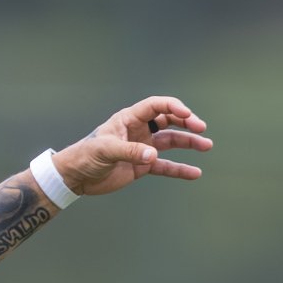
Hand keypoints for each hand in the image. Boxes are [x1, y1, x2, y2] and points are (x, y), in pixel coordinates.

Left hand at [52, 96, 212, 195]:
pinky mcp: (142, 165)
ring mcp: (142, 148)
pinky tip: (195, 172)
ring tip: (206, 145)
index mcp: (128, 119)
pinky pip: (166, 166)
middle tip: (200, 128)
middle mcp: (138, 130)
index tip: (187, 114)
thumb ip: (129, 152)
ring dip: (189, 142)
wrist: (76, 176)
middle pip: (167, 120)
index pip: (155, 106)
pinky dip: (180, 169)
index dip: (172, 107)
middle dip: (186, 121)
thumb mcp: (105, 151)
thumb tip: (153, 156)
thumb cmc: (85, 156)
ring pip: (171, 141)